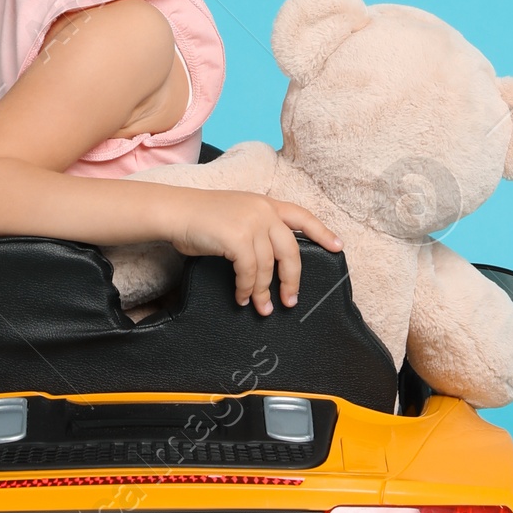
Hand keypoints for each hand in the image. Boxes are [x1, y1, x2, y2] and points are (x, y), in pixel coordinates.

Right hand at [161, 191, 342, 313]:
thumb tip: (269, 265)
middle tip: (290, 301)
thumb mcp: (236, 214)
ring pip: (268, 267)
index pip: (302, 216)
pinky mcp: (238, 238)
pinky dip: (247, 289)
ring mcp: (251, 223)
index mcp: (266, 204)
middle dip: (292, 279)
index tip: (338, 247)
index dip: (322, 233)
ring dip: (264, 292)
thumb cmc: (201, 217)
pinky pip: (250, 273)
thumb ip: (257, 230)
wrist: (175, 211)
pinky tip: (242, 298)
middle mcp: (263, 211)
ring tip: (260, 307)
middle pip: (291, 251)